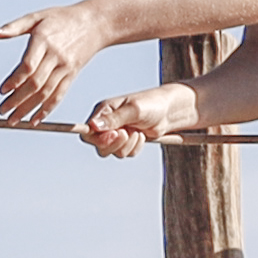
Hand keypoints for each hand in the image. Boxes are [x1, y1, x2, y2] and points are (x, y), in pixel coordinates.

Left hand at [0, 3, 109, 123]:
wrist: (95, 23)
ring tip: (13, 120)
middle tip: (2, 111)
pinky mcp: (72, 74)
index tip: (2, 91)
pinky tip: (35, 120)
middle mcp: (56, 56)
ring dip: (29, 109)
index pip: (28, 65)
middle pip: (35, 83)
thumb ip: (15, 27)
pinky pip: (59, 95)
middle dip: (17, 100)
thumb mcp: (37, 16)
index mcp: (44, 41)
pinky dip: (47, 109)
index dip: (15, 80)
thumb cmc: (62, 18)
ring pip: (46, 92)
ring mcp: (65, 67)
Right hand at [76, 85, 192, 160]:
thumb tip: (93, 126)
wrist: (169, 112)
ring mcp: (117, 134)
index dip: (98, 138)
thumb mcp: (133, 110)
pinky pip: (125, 154)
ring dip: (127, 145)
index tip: (115, 135)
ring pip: (112, 152)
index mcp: (104, 112)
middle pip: (99, 145)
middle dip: (115, 144)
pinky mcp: (127, 142)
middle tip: (127, 134)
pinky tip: (142, 136)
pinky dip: (135, 148)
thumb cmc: (152, 104)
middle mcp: (107, 124)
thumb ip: (114, 119)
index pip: (88, 131)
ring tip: (138, 132)